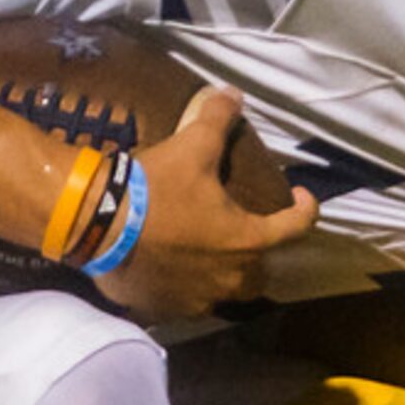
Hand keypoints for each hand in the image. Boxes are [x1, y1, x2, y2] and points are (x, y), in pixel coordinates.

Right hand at [95, 87, 317, 320]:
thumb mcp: (192, 147)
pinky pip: (187, 300)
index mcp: (247, 240)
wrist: (98, 224)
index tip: (301, 197)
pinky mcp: (168, 309)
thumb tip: (233, 95)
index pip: (296, 228)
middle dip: (257, 252)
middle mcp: (231, 277)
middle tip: (242, 230)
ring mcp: (200, 299)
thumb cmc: (156, 188)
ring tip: (206, 251)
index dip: (306, 209)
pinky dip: (185, 285)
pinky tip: (170, 266)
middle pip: (260, 269)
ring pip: (224, 290)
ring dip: (221, 271)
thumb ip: (217, 120)